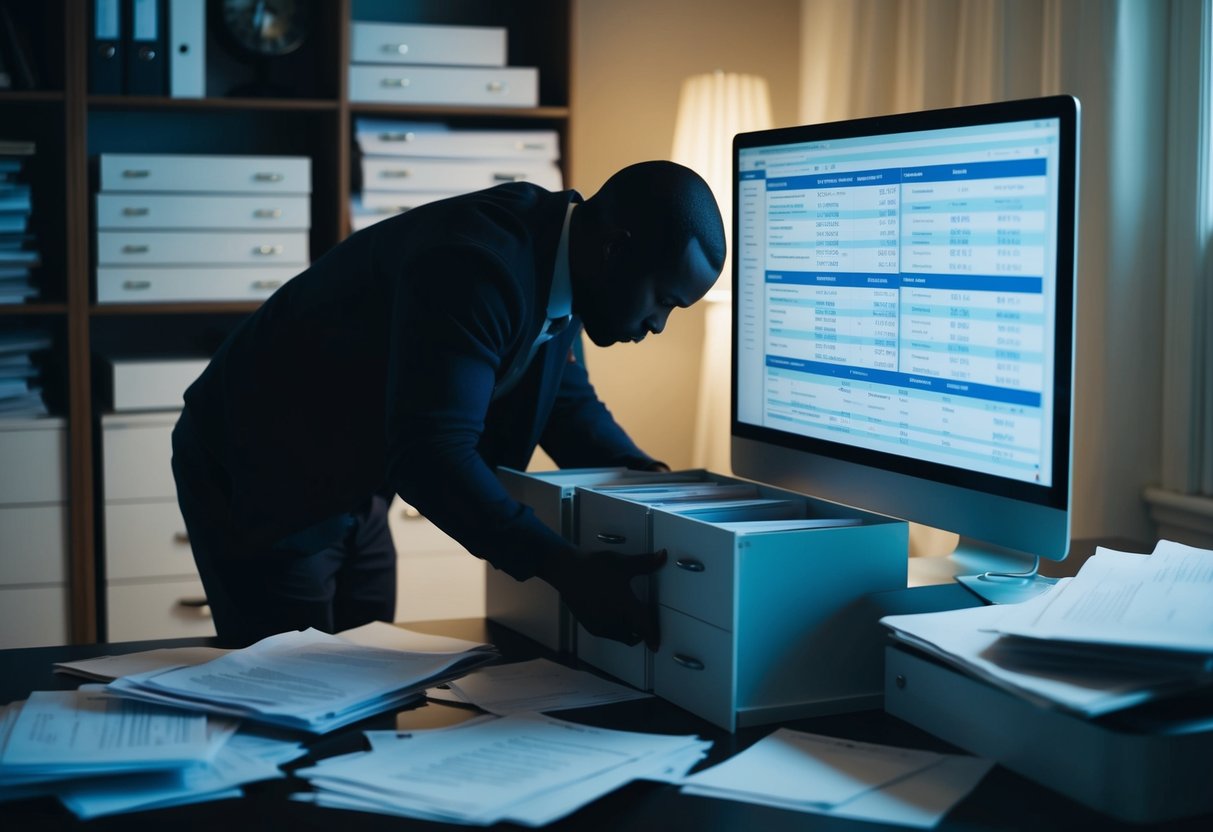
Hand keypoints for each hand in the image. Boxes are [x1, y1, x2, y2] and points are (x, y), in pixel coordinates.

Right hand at [539, 548, 665, 649]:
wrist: (566, 571)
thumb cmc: (595, 567)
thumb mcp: (623, 564)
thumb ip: (646, 563)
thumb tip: (664, 556)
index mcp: (626, 608)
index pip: (644, 628)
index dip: (652, 637)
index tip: (656, 645)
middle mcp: (614, 621)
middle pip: (633, 635)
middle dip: (640, 632)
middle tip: (644, 622)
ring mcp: (600, 625)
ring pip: (619, 636)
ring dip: (627, 632)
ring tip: (629, 617)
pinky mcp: (589, 625)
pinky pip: (607, 634)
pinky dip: (614, 630)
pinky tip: (612, 615)